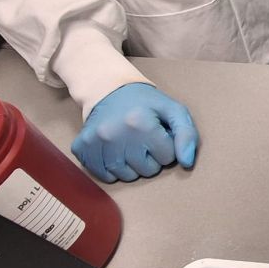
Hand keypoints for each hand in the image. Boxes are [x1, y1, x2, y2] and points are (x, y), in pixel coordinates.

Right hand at [71, 83, 198, 182]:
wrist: (109, 90)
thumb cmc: (145, 103)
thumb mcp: (173, 110)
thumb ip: (187, 134)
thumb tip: (186, 162)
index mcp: (141, 123)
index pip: (168, 157)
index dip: (166, 145)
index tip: (158, 133)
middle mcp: (115, 135)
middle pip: (148, 170)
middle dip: (151, 157)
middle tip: (143, 139)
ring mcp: (96, 143)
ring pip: (127, 177)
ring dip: (133, 166)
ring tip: (130, 145)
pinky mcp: (82, 149)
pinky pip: (105, 177)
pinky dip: (113, 169)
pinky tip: (115, 151)